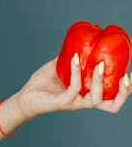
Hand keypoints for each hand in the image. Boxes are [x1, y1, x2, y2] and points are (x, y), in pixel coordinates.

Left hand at [16, 53, 131, 119]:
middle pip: (113, 105)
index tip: (131, 72)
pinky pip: (74, 88)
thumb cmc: (44, 83)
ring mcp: (75, 103)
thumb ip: (73, 58)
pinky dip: (76, 71)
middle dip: (124, 92)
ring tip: (100, 64)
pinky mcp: (63, 102)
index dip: (127, 89)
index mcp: (88, 94)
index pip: (113, 98)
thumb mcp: (61, 67)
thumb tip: (82, 42)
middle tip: (127, 75)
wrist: (25, 96)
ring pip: (96, 98)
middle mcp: (85, 101)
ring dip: (100, 80)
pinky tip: (75, 58)